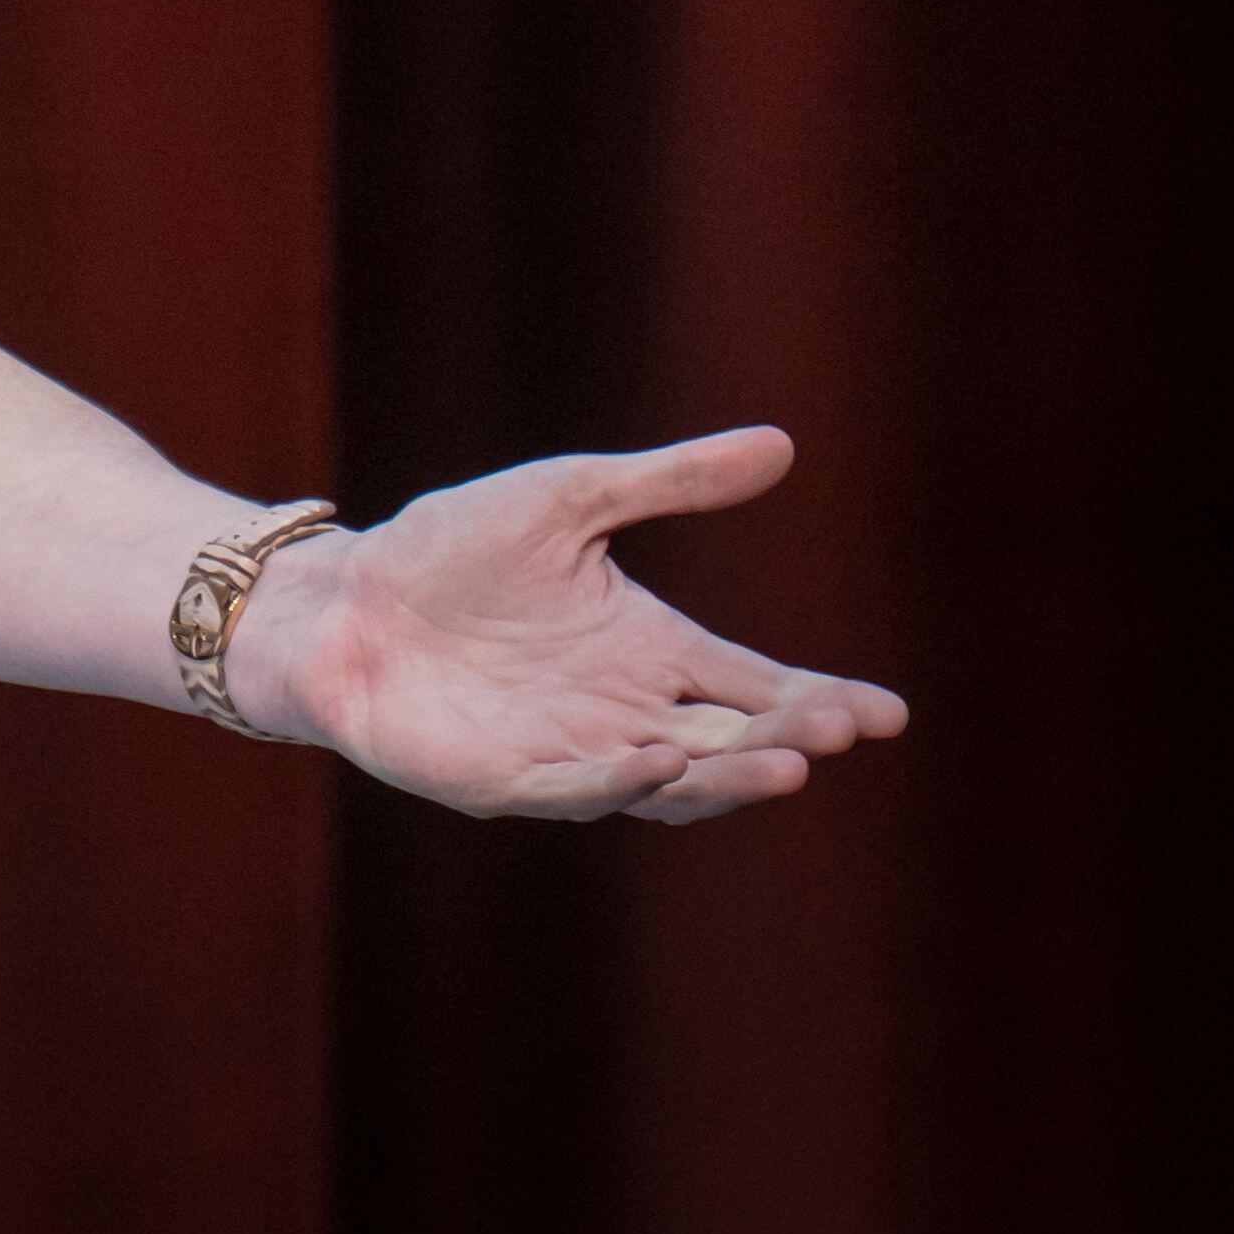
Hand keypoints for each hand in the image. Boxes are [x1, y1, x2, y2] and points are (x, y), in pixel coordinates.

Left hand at [237, 427, 906, 823]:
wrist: (343, 594)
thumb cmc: (452, 547)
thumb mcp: (571, 498)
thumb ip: (669, 482)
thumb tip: (779, 443)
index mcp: (650, 652)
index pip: (757, 686)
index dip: (824, 703)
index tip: (890, 713)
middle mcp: (624, 713)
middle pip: (730, 742)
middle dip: (788, 739)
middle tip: (838, 728)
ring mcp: (569, 754)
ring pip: (671, 783)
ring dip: (727, 777)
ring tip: (787, 761)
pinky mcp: (501, 780)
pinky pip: (572, 790)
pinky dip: (617, 780)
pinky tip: (655, 760)